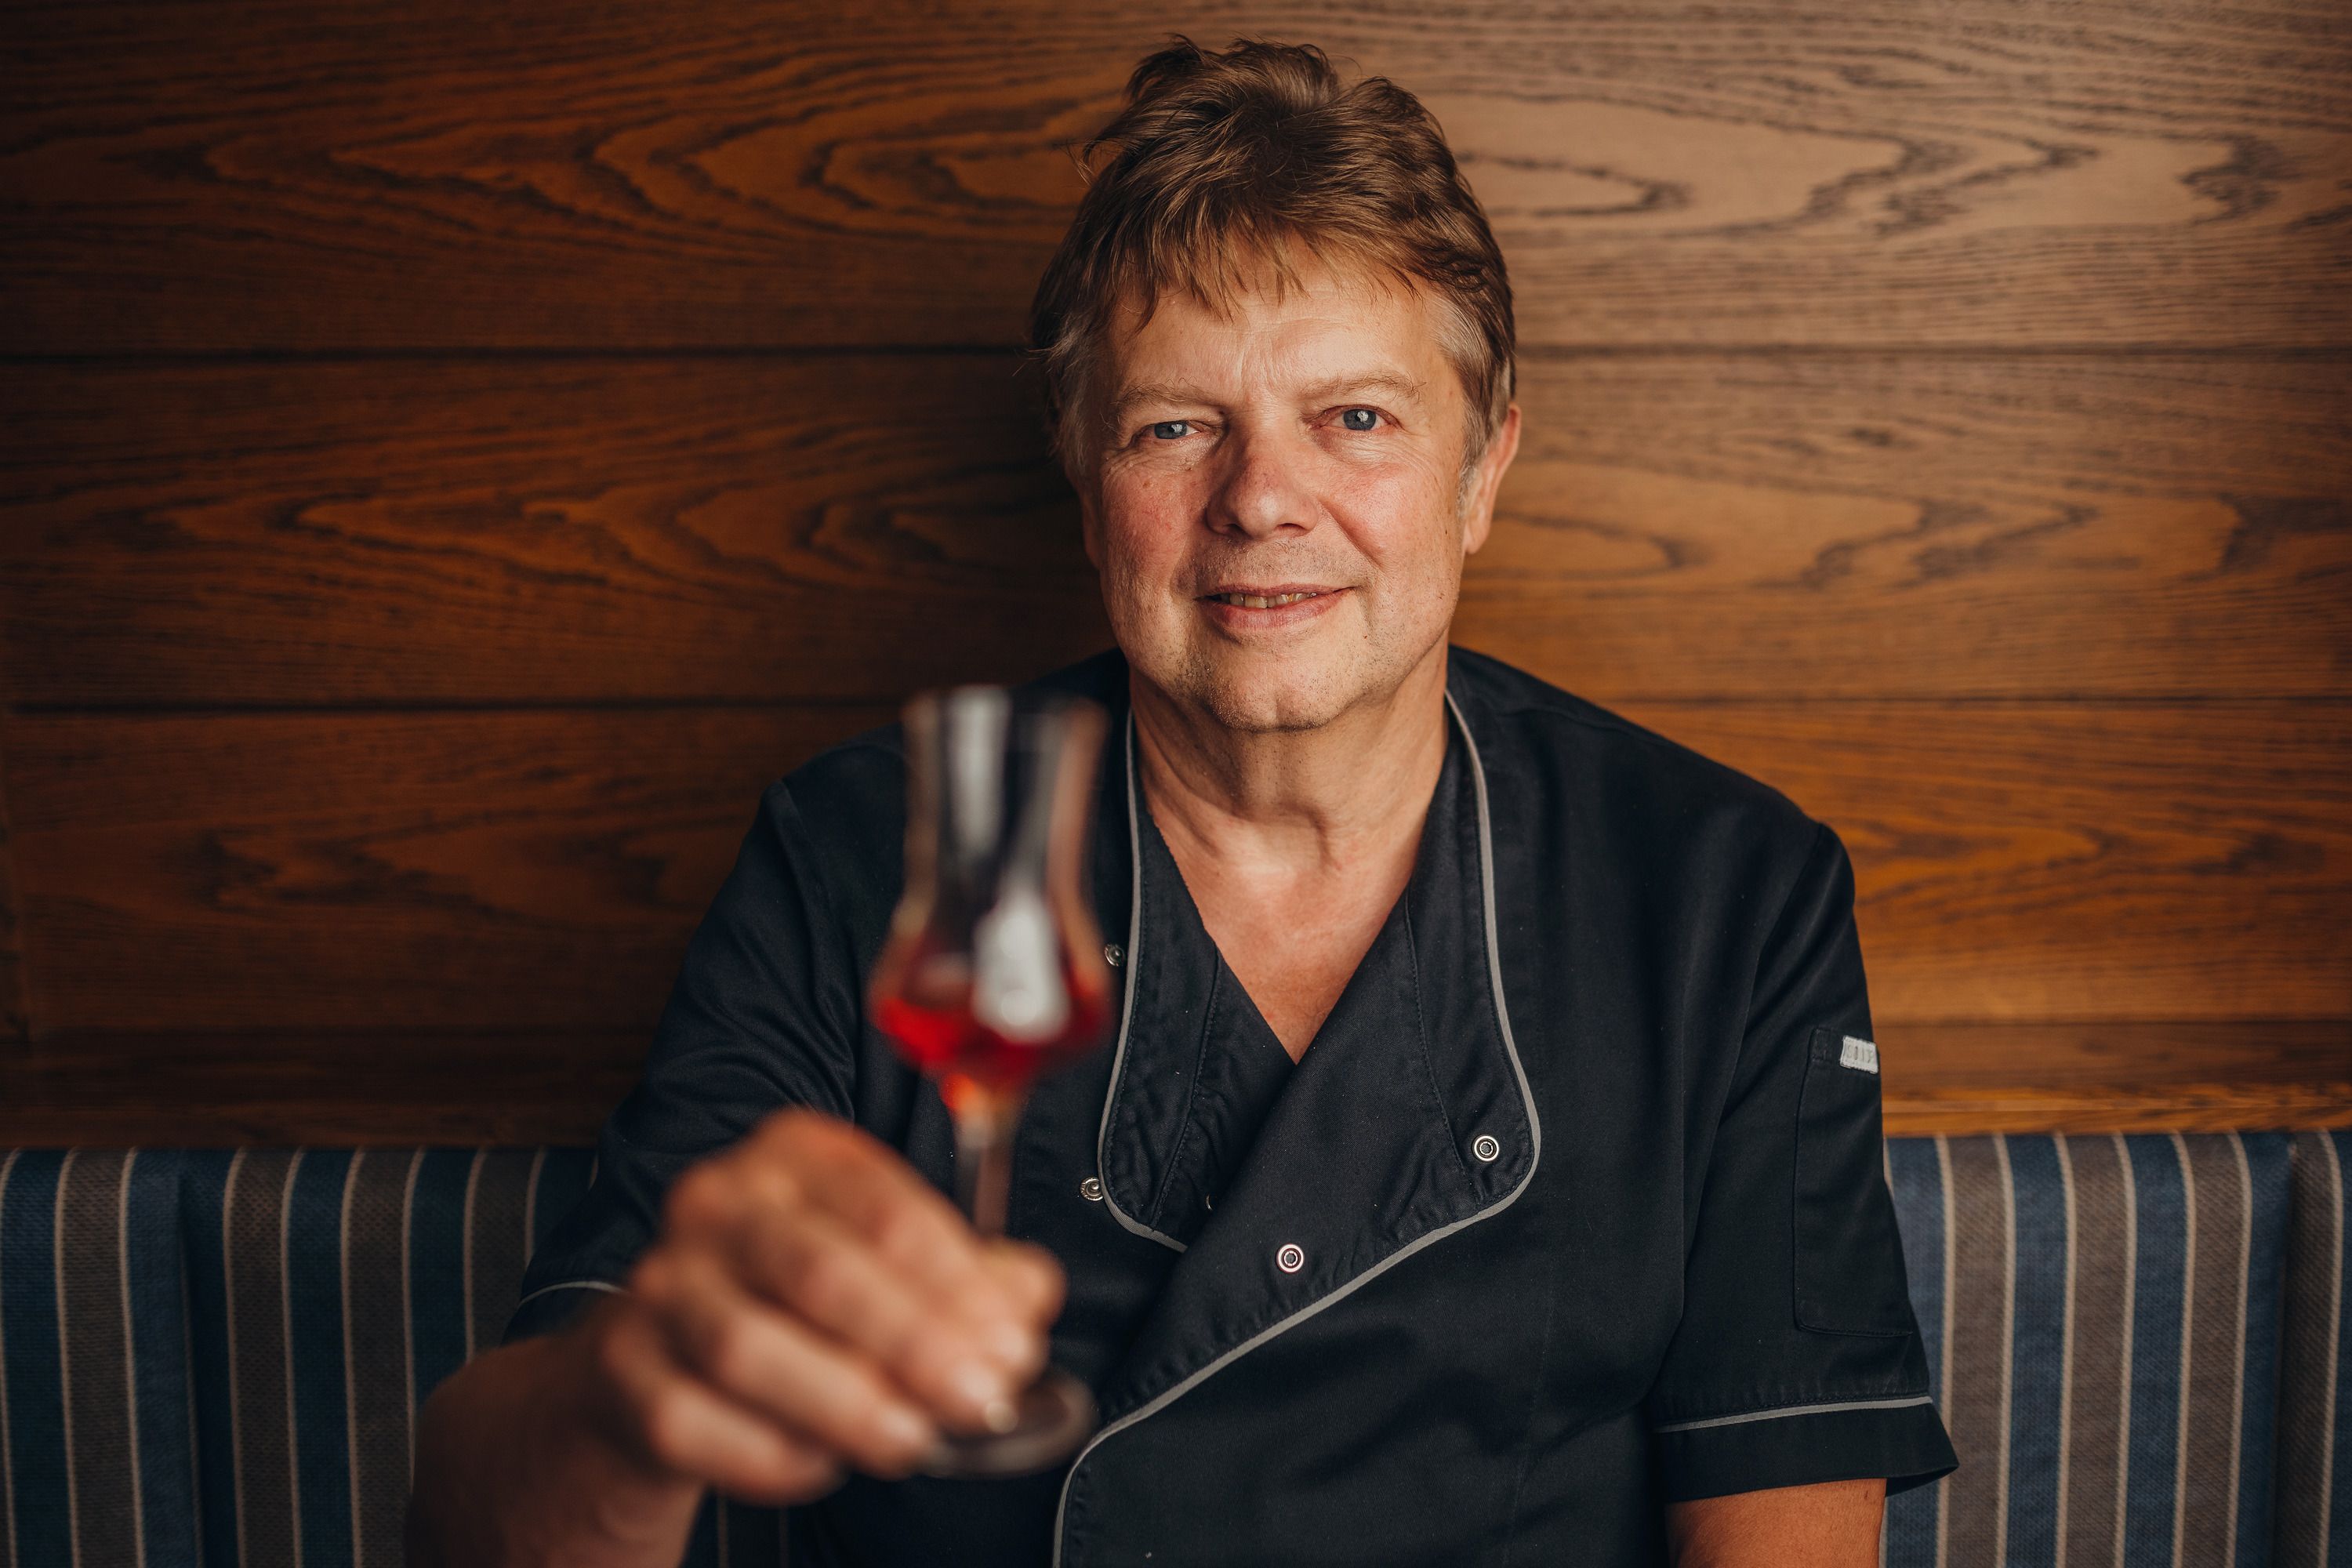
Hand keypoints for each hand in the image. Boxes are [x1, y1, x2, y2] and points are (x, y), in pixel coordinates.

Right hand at [565, 1106, 1065, 1504]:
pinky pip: (695, 1420)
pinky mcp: (619, 1368)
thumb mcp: (891, 1270)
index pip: (884, 1207)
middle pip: (818, 1270)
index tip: (1013, 1345)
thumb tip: (1028, 1298)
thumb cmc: (794, 1305)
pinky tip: (825, 1464)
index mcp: (794, 1156)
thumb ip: (973, 1279)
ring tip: (912, 1439)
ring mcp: (659, 1283)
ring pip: (747, 1346)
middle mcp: (717, 1202)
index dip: (957, 1281)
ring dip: (843, 1402)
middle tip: (977, 1399)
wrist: (655, 1361)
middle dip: (911, 1341)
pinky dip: (768, 1452)